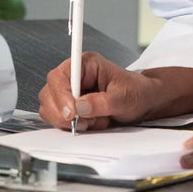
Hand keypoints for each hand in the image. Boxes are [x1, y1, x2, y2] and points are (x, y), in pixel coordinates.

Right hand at [38, 52, 155, 130]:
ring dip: (68, 121)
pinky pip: (57, 118)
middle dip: (63, 112)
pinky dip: (71, 126)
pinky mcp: (69, 107)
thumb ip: (102, 102)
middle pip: (49, 93)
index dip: (60, 95)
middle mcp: (74, 76)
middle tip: (84, 122)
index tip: (71, 112)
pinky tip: (90, 124)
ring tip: (92, 121)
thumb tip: (80, 106)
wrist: (143, 102)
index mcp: (86, 65)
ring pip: (50, 108)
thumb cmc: (136, 92)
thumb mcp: (124, 97)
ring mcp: (69, 92)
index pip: (59, 76)